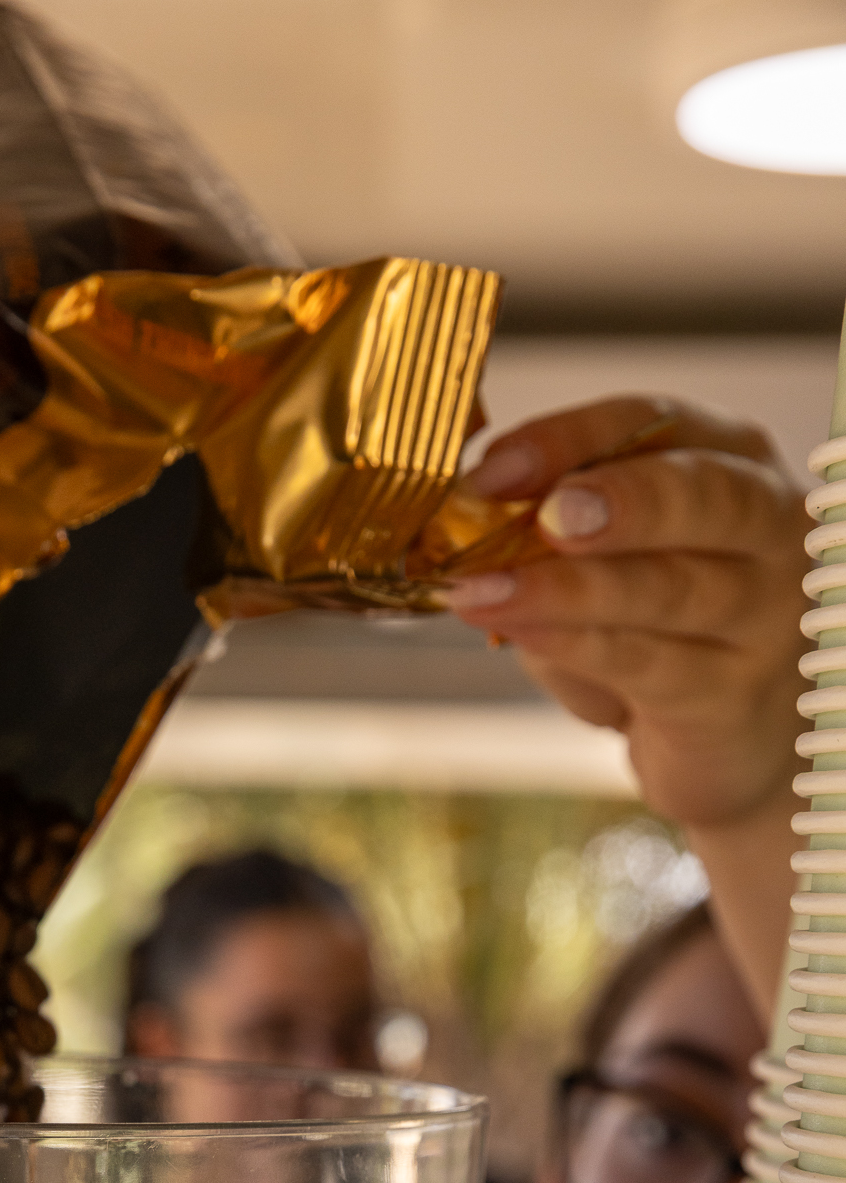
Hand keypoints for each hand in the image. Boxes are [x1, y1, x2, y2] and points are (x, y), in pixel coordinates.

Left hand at [443, 397, 810, 1011]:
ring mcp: (761, 617)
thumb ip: (530, 528)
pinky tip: (509, 625)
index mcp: (726, 468)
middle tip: (530, 506)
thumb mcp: (596, 568)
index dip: (574, 435)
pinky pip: (648, 661)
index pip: (658, 424)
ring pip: (667, 585)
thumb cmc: (656, 640)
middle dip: (609, 494)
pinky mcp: (731, 699)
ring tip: (479, 581)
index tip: (489, 456)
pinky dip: (574, 643)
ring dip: (566, 583)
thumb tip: (423, 491)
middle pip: (694, 494)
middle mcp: (760, 531)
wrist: (740, 757)